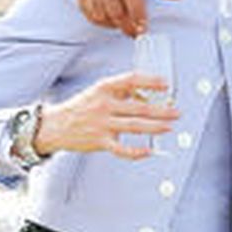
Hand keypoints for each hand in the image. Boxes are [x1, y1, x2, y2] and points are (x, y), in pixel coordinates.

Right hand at [33, 72, 178, 159]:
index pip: (131, 80)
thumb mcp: (97, 93)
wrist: (54, 126)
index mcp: (103, 88)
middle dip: (161, 110)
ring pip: (135, 126)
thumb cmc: (80, 108)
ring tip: (169, 127)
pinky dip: (136, 151)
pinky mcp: (99, 141)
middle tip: (176, 112)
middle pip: (139, 107)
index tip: (166, 85)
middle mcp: (103, 105)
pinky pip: (121, 149)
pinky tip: (149, 151)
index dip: (150, 82)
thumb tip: (147, 96)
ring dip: (155, 127)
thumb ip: (120, 93)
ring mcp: (102, 124)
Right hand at [72, 0, 182, 35]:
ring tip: (124, 26)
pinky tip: (109, 21)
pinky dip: (98, 19)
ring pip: (98, 12)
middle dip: (126, 25)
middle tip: (136, 33)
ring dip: (112, 25)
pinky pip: (86, 9)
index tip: (144, 27)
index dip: (138, 15)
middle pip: (114, 7)